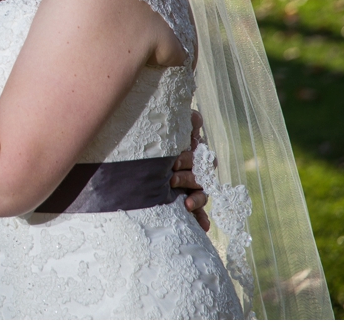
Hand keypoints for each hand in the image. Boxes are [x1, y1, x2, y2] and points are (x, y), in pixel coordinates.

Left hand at [171, 110, 210, 231]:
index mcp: (193, 153)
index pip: (198, 156)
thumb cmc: (159, 140)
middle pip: (198, 175)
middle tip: (170, 180)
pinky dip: (201, 219)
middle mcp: (195, 170)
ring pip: (201, 194)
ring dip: (196, 200)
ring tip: (186, 205)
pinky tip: (202, 227)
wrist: (141, 159)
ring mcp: (192, 187)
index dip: (187, 159)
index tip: (173, 163)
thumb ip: (187, 121)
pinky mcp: (188, 202)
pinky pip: (198, 212)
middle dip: (186, 178)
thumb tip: (195, 117)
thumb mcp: (171, 129)